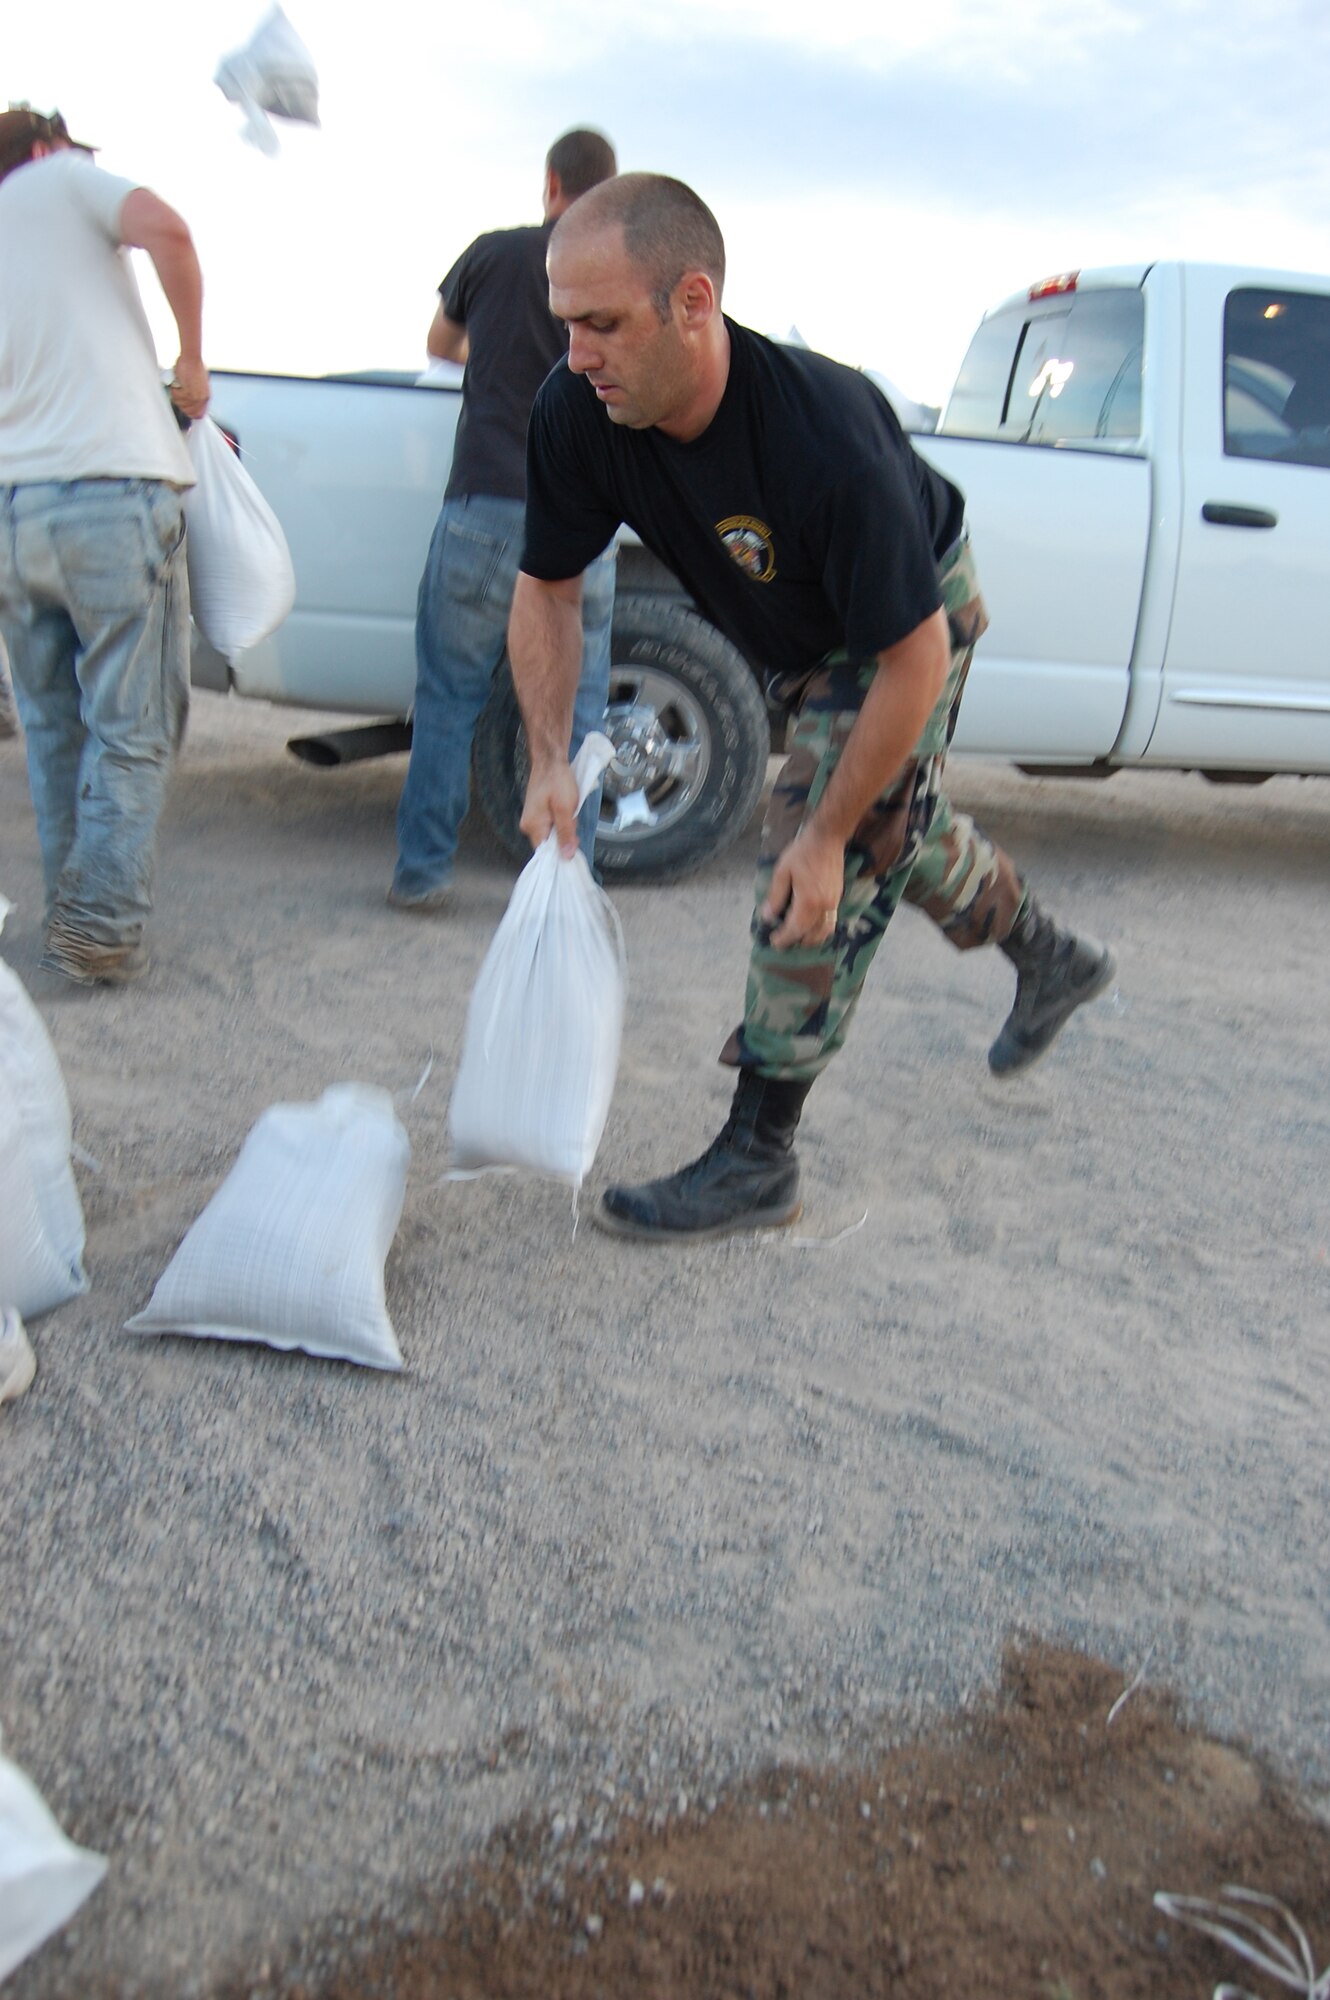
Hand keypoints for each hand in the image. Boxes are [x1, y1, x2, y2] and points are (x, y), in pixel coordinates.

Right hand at [170, 357, 209, 419]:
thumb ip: (196, 395)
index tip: (184, 408)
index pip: (199, 415)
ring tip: (179, 385)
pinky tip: (177, 382)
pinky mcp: (189, 392)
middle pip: (188, 412)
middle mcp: (202, 399)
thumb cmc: (194, 367)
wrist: (191, 358)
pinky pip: (177, 397)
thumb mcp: (199, 385)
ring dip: (177, 395)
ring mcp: (196, 397)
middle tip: (179, 394)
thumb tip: (190, 403)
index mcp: (206, 397)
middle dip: (181, 404)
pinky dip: (174, 390)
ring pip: (181, 404)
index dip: (190, 413)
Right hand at [520, 758, 580, 857]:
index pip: (546, 853)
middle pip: (550, 844)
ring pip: (553, 834)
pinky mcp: (538, 813)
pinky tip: (566, 810)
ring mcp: (533, 819)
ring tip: (569, 811)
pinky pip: (552, 825)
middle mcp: (529, 825)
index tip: (573, 846)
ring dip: (564, 827)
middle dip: (565, 836)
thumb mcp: (565, 808)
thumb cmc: (556, 779)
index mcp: (533, 826)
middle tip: (572, 819)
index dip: (561, 852)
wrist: (550, 760)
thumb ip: (566, 833)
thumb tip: (566, 855)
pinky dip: (561, 821)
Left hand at [762, 825, 844, 948]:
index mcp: (808, 902)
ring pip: (824, 932)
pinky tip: (810, 928)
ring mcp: (833, 903)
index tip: (773, 942)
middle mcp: (824, 907)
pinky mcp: (838, 899)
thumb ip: (775, 896)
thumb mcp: (782, 872)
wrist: (827, 840)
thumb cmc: (802, 853)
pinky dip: (821, 931)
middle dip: (796, 941)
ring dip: (810, 939)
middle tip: (782, 942)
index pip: (795, 929)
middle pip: (811, 935)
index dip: (784, 938)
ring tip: (797, 938)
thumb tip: (767, 916)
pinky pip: (830, 922)